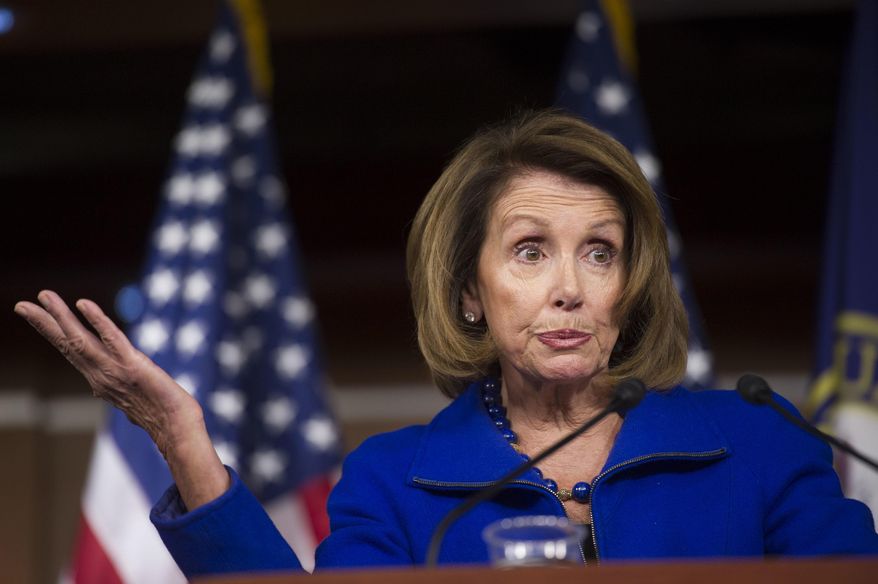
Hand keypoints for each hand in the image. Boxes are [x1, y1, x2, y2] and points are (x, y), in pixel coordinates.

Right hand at [14, 290, 228, 507]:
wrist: (177, 429)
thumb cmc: (163, 415)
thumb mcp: (134, 398)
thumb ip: (120, 388)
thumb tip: (110, 390)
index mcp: (101, 380)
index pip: (72, 352)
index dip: (54, 333)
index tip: (38, 314)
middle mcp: (101, 375)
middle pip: (67, 344)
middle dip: (44, 324)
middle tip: (22, 305)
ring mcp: (114, 371)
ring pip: (80, 340)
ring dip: (61, 317)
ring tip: (44, 296)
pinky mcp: (133, 366)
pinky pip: (112, 339)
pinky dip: (97, 321)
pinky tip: (83, 303)